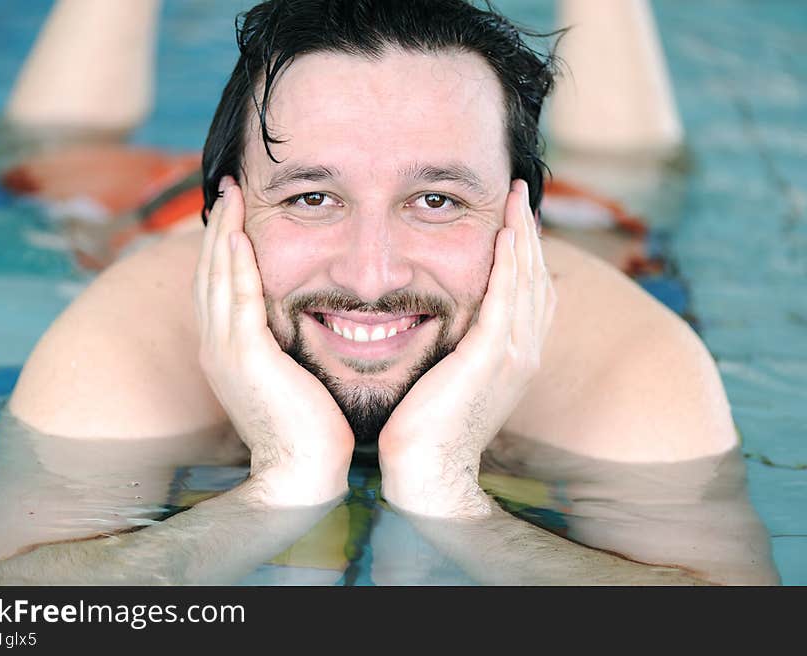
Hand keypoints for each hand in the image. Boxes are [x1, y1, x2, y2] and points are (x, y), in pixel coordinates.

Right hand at [193, 177, 353, 505]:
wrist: (302, 473)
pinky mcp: (244, 354)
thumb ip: (284, 348)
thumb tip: (302, 323)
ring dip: (223, 231)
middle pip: (210, 272)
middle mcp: (215, 346)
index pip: (220, 287)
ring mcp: (224, 350)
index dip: (223, 248)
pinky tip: (241, 230)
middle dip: (217, 228)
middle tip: (226, 189)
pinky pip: (237, 293)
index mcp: (225, 352)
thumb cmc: (307, 430)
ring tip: (230, 194)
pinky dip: (237, 259)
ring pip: (218, 276)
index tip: (235, 215)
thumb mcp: (288, 379)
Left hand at [378, 180, 555, 516]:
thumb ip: (460, 345)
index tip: (513, 217)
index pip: (529, 290)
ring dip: (522, 234)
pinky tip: (505, 233)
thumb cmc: (427, 426)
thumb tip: (447, 318)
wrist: (428, 468)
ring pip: (526, 280)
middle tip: (519, 193)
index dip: (525, 251)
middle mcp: (525, 352)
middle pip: (536, 276)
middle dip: (529, 231)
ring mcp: (514, 355)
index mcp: (516, 355)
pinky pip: (506, 298)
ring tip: (515, 197)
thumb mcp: (451, 376)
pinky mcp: (492, 357)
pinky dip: (509, 264)